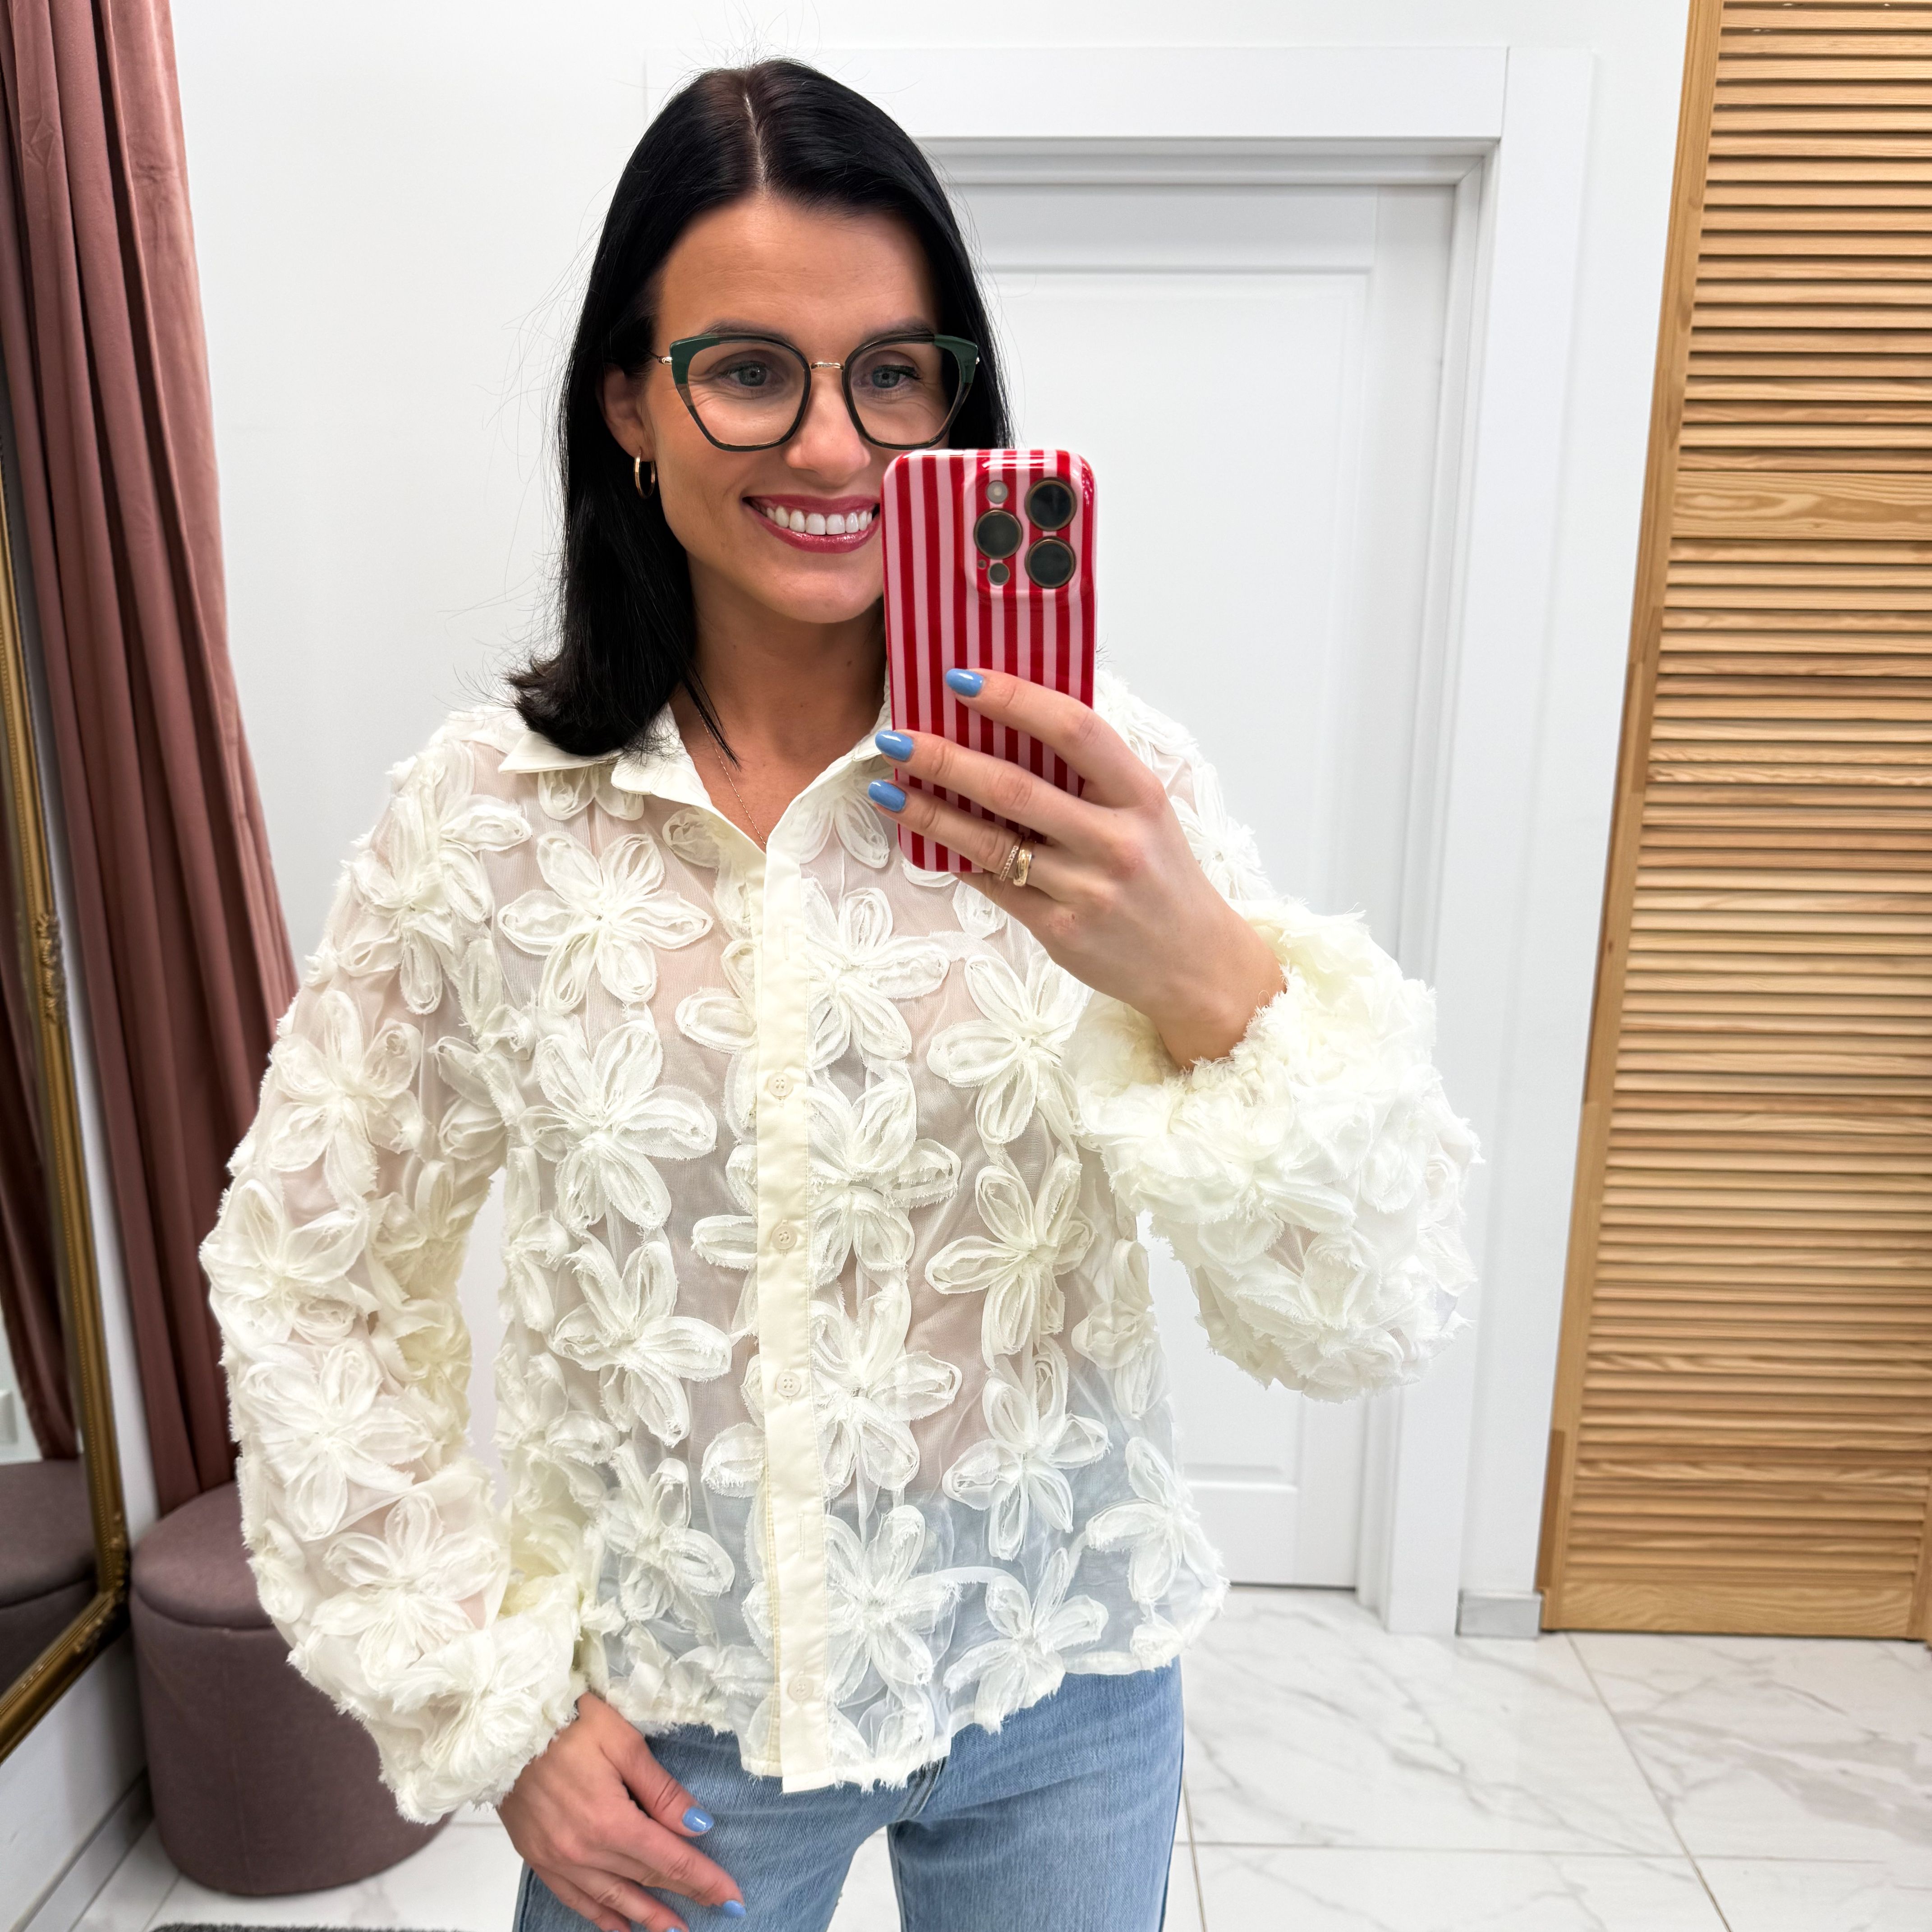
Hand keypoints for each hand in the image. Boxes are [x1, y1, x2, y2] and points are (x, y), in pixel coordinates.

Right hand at [497, 1693, 744, 1931]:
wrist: (503, 1729)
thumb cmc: (569, 1723)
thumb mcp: (623, 1742)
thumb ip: (661, 1790)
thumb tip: (698, 1825)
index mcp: (610, 1821)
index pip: (669, 1859)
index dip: (703, 1880)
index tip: (732, 1897)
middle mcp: (584, 1851)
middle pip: (645, 1879)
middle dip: (685, 1896)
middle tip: (718, 1910)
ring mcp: (558, 1860)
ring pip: (612, 1898)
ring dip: (646, 1917)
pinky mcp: (538, 1859)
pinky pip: (575, 1898)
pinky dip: (600, 1916)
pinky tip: (619, 1927)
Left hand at [869, 669, 1284, 1065]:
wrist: (1194, 964)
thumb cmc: (1159, 874)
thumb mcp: (1143, 812)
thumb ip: (1088, 773)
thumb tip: (1005, 724)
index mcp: (1139, 794)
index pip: (1073, 729)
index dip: (1014, 699)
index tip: (960, 679)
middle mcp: (1115, 840)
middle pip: (1016, 788)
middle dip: (947, 759)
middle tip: (896, 737)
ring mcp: (1086, 889)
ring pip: (992, 842)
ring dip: (931, 813)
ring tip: (887, 789)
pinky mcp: (1059, 930)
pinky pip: (995, 885)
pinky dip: (956, 858)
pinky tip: (922, 837)